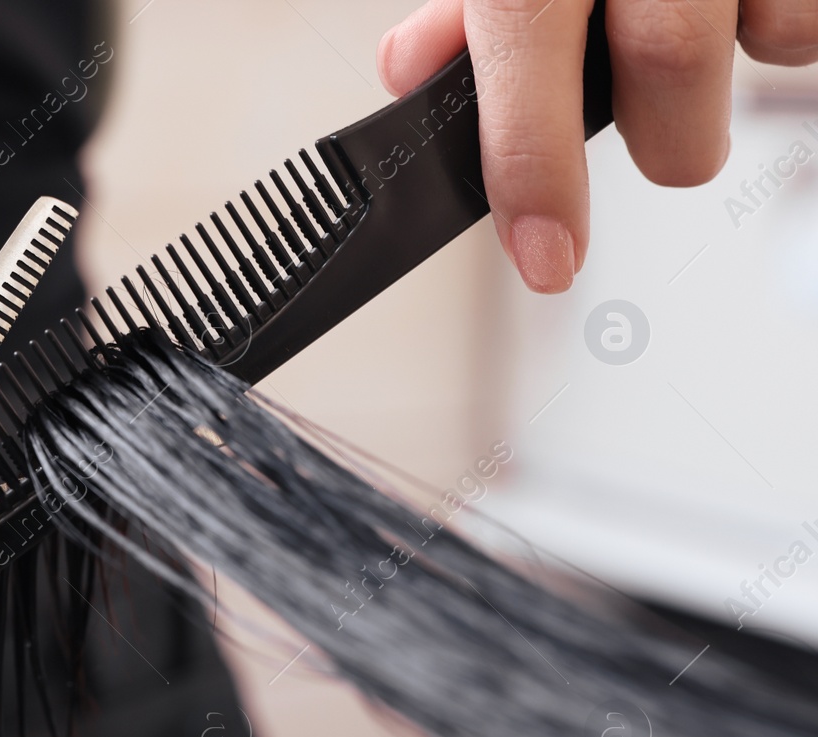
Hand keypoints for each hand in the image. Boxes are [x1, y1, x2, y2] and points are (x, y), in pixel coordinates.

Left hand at [378, 0, 817, 292]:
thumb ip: (466, 0)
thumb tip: (412, 73)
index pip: (527, 51)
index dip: (533, 171)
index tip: (546, 258)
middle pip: (671, 62)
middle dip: (666, 132)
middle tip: (654, 115)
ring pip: (775, 34)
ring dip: (742, 58)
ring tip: (709, 11)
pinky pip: (812, 15)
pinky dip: (788, 17)